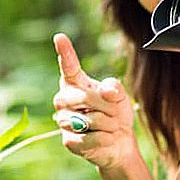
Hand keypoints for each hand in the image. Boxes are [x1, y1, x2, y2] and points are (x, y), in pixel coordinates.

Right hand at [51, 33, 137, 171]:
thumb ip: (114, 88)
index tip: (60, 37)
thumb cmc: (116, 113)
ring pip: (91, 120)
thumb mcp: (120, 96)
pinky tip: (107, 138)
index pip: (69, 66)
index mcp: (75, 83)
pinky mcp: (68, 141)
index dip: (65, 53)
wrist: (119, 142)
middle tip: (115, 113)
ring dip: (110, 124)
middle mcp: (64, 100)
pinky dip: (106, 139)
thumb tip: (107, 92)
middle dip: (108, 106)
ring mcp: (63, 121)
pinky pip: (92, 138)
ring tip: (110, 126)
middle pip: (85, 97)